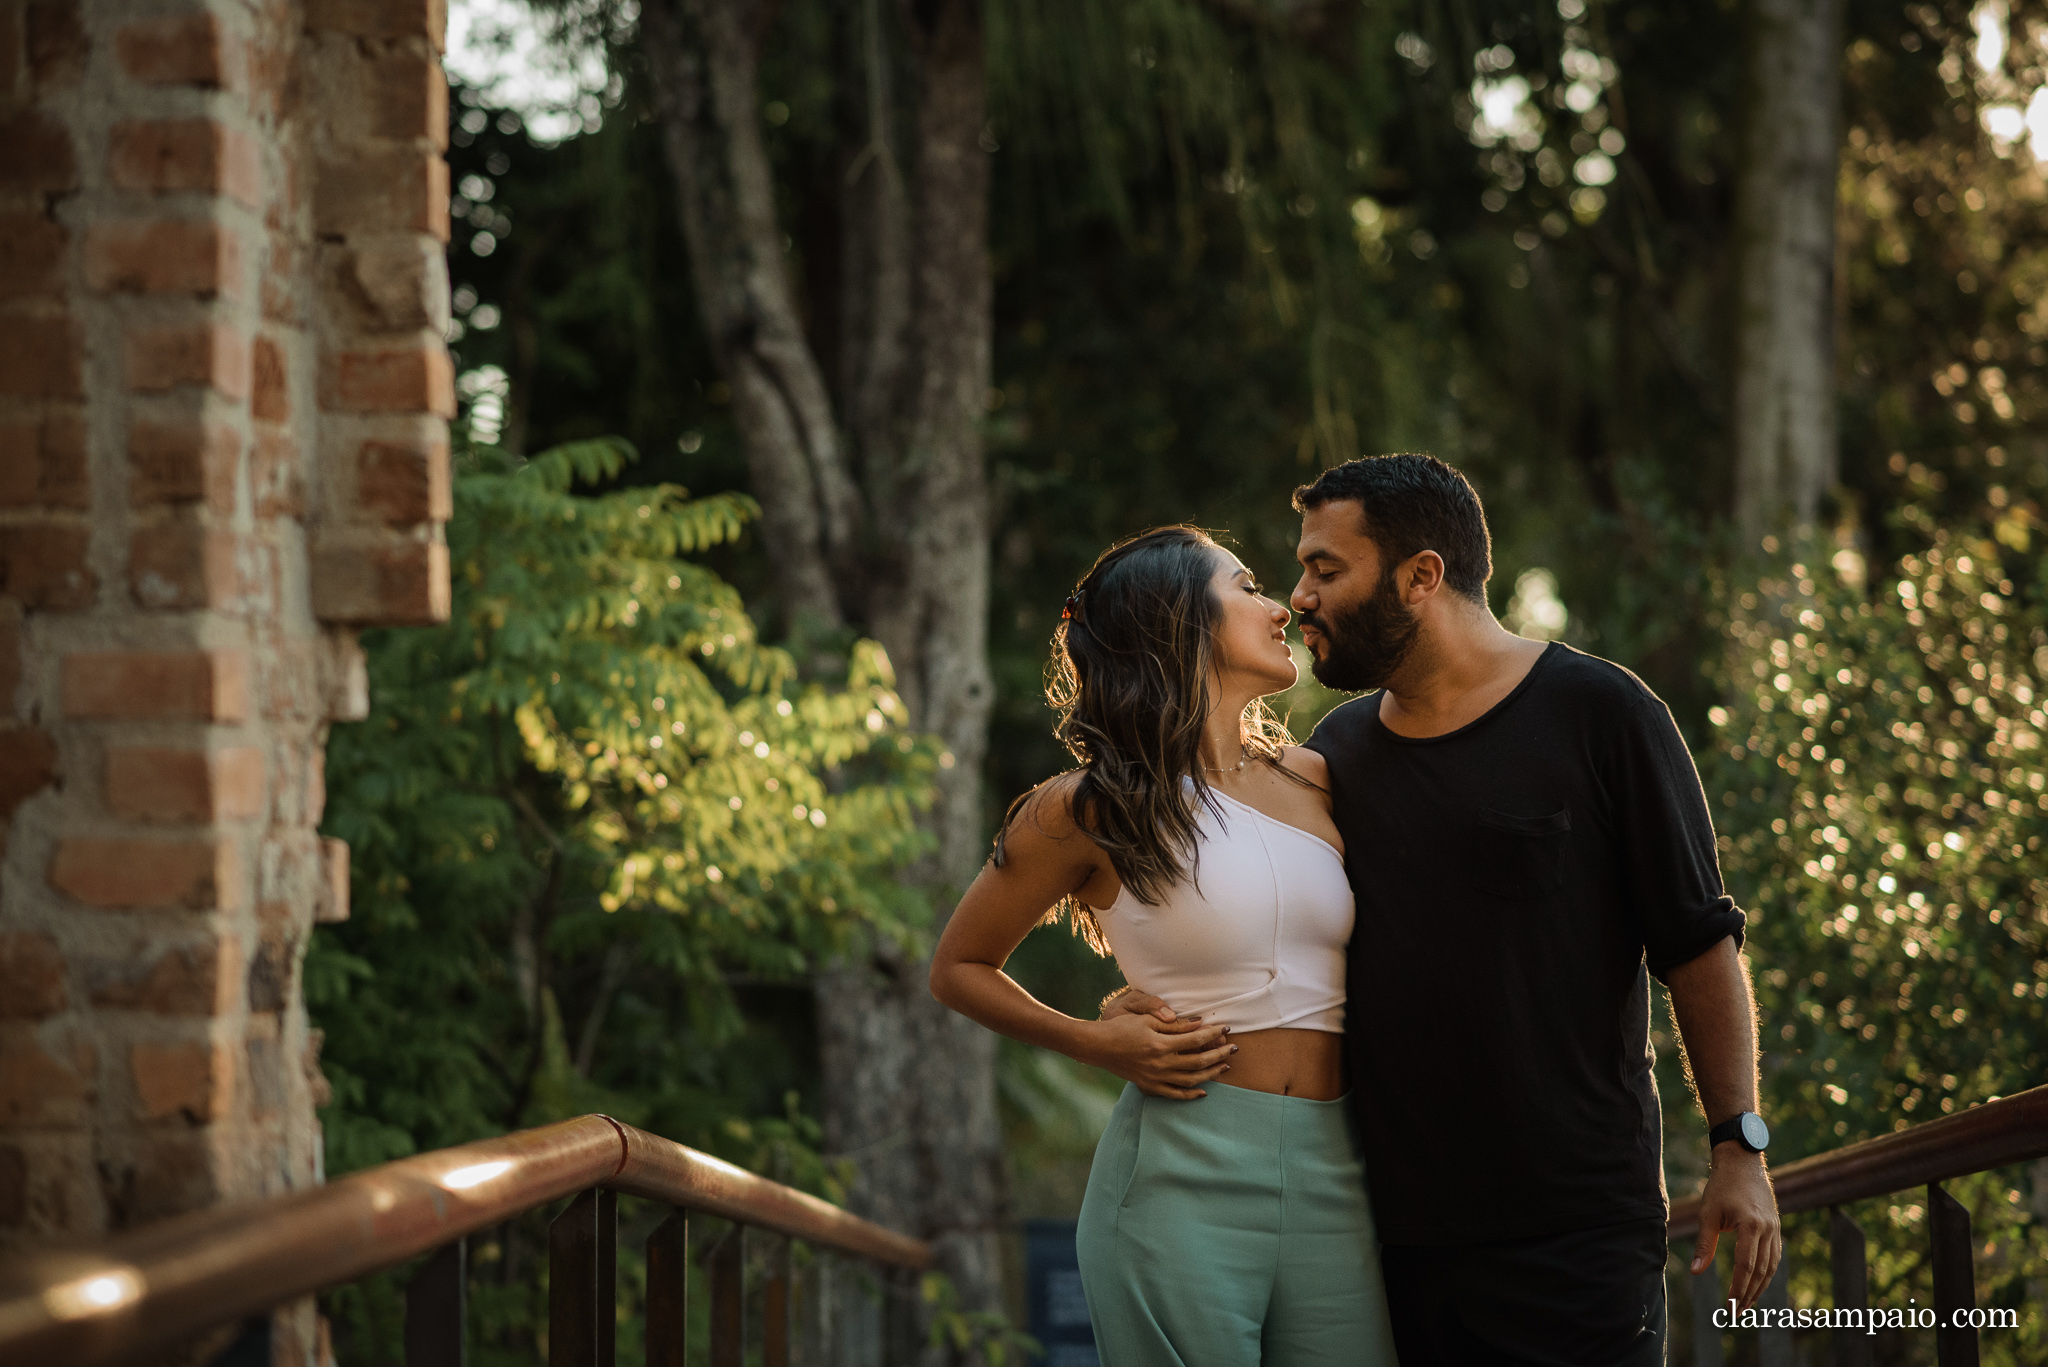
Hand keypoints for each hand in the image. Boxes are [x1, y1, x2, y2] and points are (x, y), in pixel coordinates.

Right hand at [1082, 993, 1231, 1098]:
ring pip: (1191, 1080)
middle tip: (1234, 1048)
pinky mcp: (1149, 1086)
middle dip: (1219, 1054)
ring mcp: (1156, 1078)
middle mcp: (1161, 1064)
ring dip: (1210, 1074)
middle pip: (1199, 1062)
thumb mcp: (1147, 1020)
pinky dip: (1190, 1094)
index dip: (1214, 1033)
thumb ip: (1174, 1024)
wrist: (1099, 1047)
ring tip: (1224, 1066)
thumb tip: (1199, 1024)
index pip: (1196, 1039)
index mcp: (1161, 1044)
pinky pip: (1174, 1094)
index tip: (1227, 1028)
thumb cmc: (1122, 1028)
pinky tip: (1203, 1091)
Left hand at [1690, 1148, 1781, 1309]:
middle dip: (1749, 1294)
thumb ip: (1704, 1244)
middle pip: (1761, 1271)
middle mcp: (1768, 1230)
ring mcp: (1775, 1229)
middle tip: (1737, 1312)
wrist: (1742, 1163)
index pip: (1746, 1266)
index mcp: (1751, 1225)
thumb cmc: (1721, 1186)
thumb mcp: (1708, 1213)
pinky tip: (1758, 1283)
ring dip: (1760, 1287)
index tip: (1729, 1306)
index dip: (1739, 1289)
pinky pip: (1774, 1256)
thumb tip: (1696, 1272)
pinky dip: (1767, 1273)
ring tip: (1747, 1304)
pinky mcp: (1775, 1227)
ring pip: (1771, 1266)